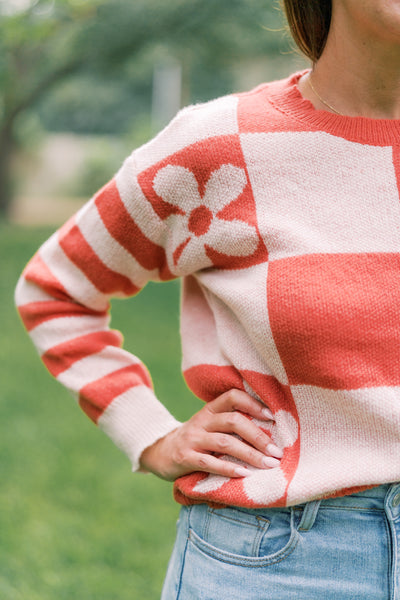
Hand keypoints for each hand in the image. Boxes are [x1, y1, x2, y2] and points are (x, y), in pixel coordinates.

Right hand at [139, 388, 282, 480]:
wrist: (159, 452)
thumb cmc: (195, 440)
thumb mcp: (209, 425)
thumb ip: (230, 424)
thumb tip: (270, 432)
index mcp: (210, 410)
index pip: (232, 396)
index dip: (253, 403)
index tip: (272, 417)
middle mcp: (201, 421)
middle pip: (233, 421)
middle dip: (258, 436)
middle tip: (277, 451)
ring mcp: (192, 439)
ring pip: (225, 442)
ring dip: (250, 454)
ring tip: (268, 464)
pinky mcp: (185, 457)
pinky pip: (209, 462)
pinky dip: (229, 468)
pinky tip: (245, 474)